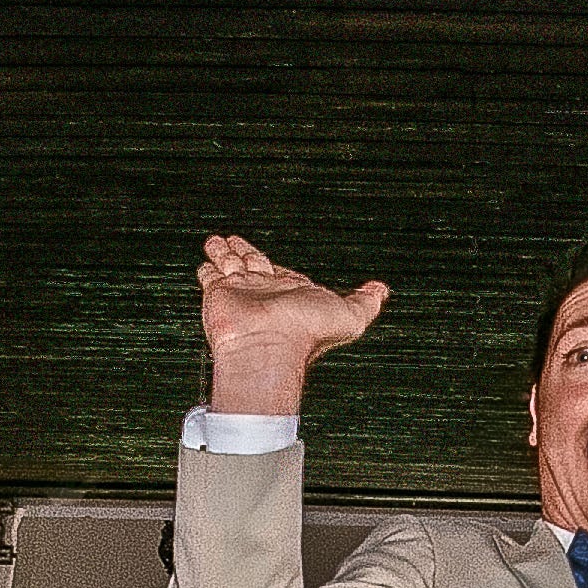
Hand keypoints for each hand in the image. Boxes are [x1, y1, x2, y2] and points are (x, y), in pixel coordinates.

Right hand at [196, 234, 389, 412]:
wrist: (269, 346)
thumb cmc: (307, 334)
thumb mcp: (352, 315)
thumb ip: (366, 300)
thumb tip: (381, 291)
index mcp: (293, 294)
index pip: (284, 273)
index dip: (279, 266)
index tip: (272, 261)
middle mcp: (266, 292)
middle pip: (255, 264)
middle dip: (247, 252)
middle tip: (237, 241)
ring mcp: (242, 292)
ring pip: (231, 264)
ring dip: (225, 251)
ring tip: (218, 241)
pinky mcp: (220, 292)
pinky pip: (211, 276)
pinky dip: (208, 267)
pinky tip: (206, 259)